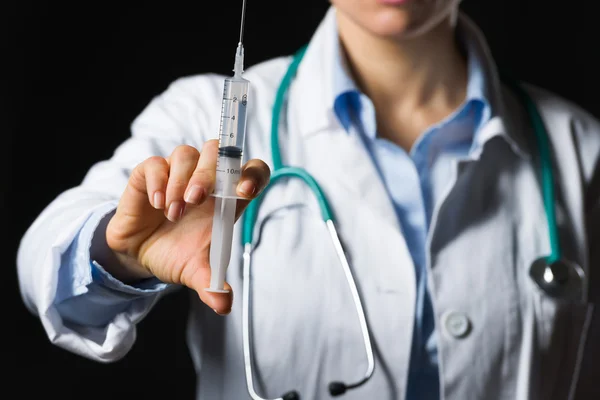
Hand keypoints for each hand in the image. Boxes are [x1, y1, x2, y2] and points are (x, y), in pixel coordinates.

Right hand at [105, 140, 269, 314]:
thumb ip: (211, 283)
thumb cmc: (176, 254)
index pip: (251, 171)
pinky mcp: (149, 174)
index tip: (245, 191)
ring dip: (181, 181)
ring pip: (187, 154)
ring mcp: (178, 172)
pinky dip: (157, 181)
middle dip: (208, 174)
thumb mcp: (195, 271)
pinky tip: (157, 203)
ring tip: (173, 214)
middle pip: (218, 153)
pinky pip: (156, 163)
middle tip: (195, 201)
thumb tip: (223, 304)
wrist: (139, 255)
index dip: (254, 174)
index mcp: (227, 197)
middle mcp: (205, 179)